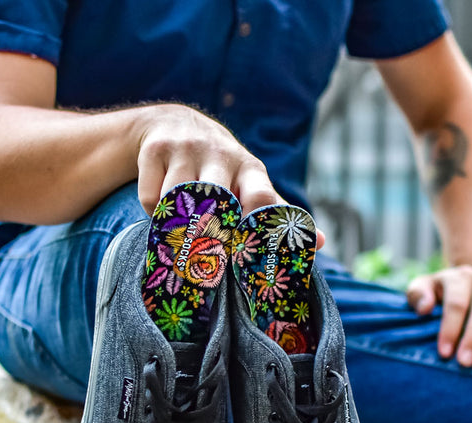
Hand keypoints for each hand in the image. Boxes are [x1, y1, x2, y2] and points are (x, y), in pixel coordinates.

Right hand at [136, 104, 324, 246]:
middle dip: (209, 232)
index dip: (257, 224)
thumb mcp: (251, 182)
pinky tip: (164, 203)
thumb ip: (277, 212)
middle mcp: (221, 155)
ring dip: (178, 222)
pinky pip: (153, 198)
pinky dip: (155, 210)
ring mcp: (186, 149)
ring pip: (178, 203)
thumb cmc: (223, 167)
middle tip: (205, 247)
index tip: (247, 247)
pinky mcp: (156, 149)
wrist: (176, 124)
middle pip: (216, 205)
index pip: (261, 197)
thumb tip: (319, 241)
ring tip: (183, 221)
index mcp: (250, 169)